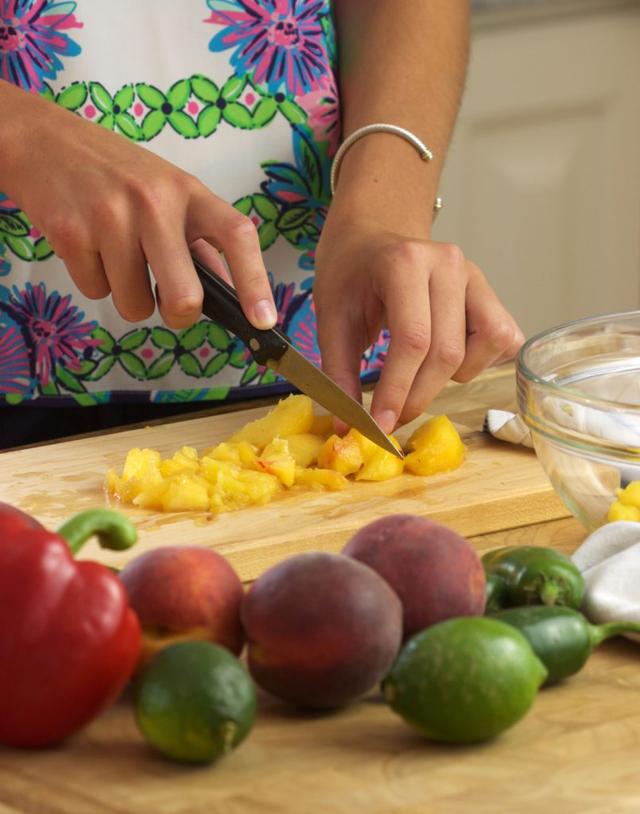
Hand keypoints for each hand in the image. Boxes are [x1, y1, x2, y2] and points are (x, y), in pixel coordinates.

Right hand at [0, 81, 275, 329]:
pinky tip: (89, 246)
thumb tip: (234, 293)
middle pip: (185, 297)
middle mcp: (154, 202)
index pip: (236, 236)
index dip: (255, 283)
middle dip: (179, 314)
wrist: (43, 141)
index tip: (264, 321)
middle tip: (167, 301)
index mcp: (189, 192)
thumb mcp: (167, 193)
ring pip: (135, 305)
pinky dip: (94, 281)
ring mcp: (111, 217)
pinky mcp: (72, 233)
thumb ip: (200, 243)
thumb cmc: (117, 174)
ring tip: (115, 254)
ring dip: (128, 294)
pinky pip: (95, 292)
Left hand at [314, 219, 523, 432]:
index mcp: (405, 262)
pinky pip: (503, 338)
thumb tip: (348, 427)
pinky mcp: (490, 290)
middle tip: (393, 418)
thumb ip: (339, 372)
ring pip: (485, 346)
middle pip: (447, 351)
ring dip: (452, 376)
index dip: (399, 390)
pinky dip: (479, 360)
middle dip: (419, 395)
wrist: (371, 235)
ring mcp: (475, 275)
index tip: (381, 425)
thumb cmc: (350, 274)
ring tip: (418, 370)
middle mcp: (449, 263)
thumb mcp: (331, 318)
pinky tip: (445, 357)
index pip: (413, 340)